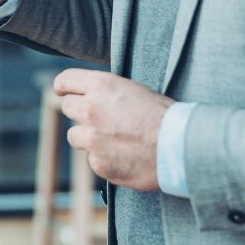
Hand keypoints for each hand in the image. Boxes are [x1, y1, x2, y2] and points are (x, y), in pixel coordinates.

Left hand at [54, 69, 172, 191]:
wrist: (180, 147)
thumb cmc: (163, 116)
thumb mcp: (133, 90)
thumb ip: (105, 92)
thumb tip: (89, 94)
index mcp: (101, 86)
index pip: (65, 80)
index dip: (63, 86)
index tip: (63, 91)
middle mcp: (90, 109)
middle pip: (68, 107)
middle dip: (79, 111)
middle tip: (97, 118)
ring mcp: (92, 138)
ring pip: (75, 136)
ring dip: (88, 137)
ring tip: (113, 140)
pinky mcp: (98, 163)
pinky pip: (93, 159)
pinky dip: (104, 158)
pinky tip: (125, 156)